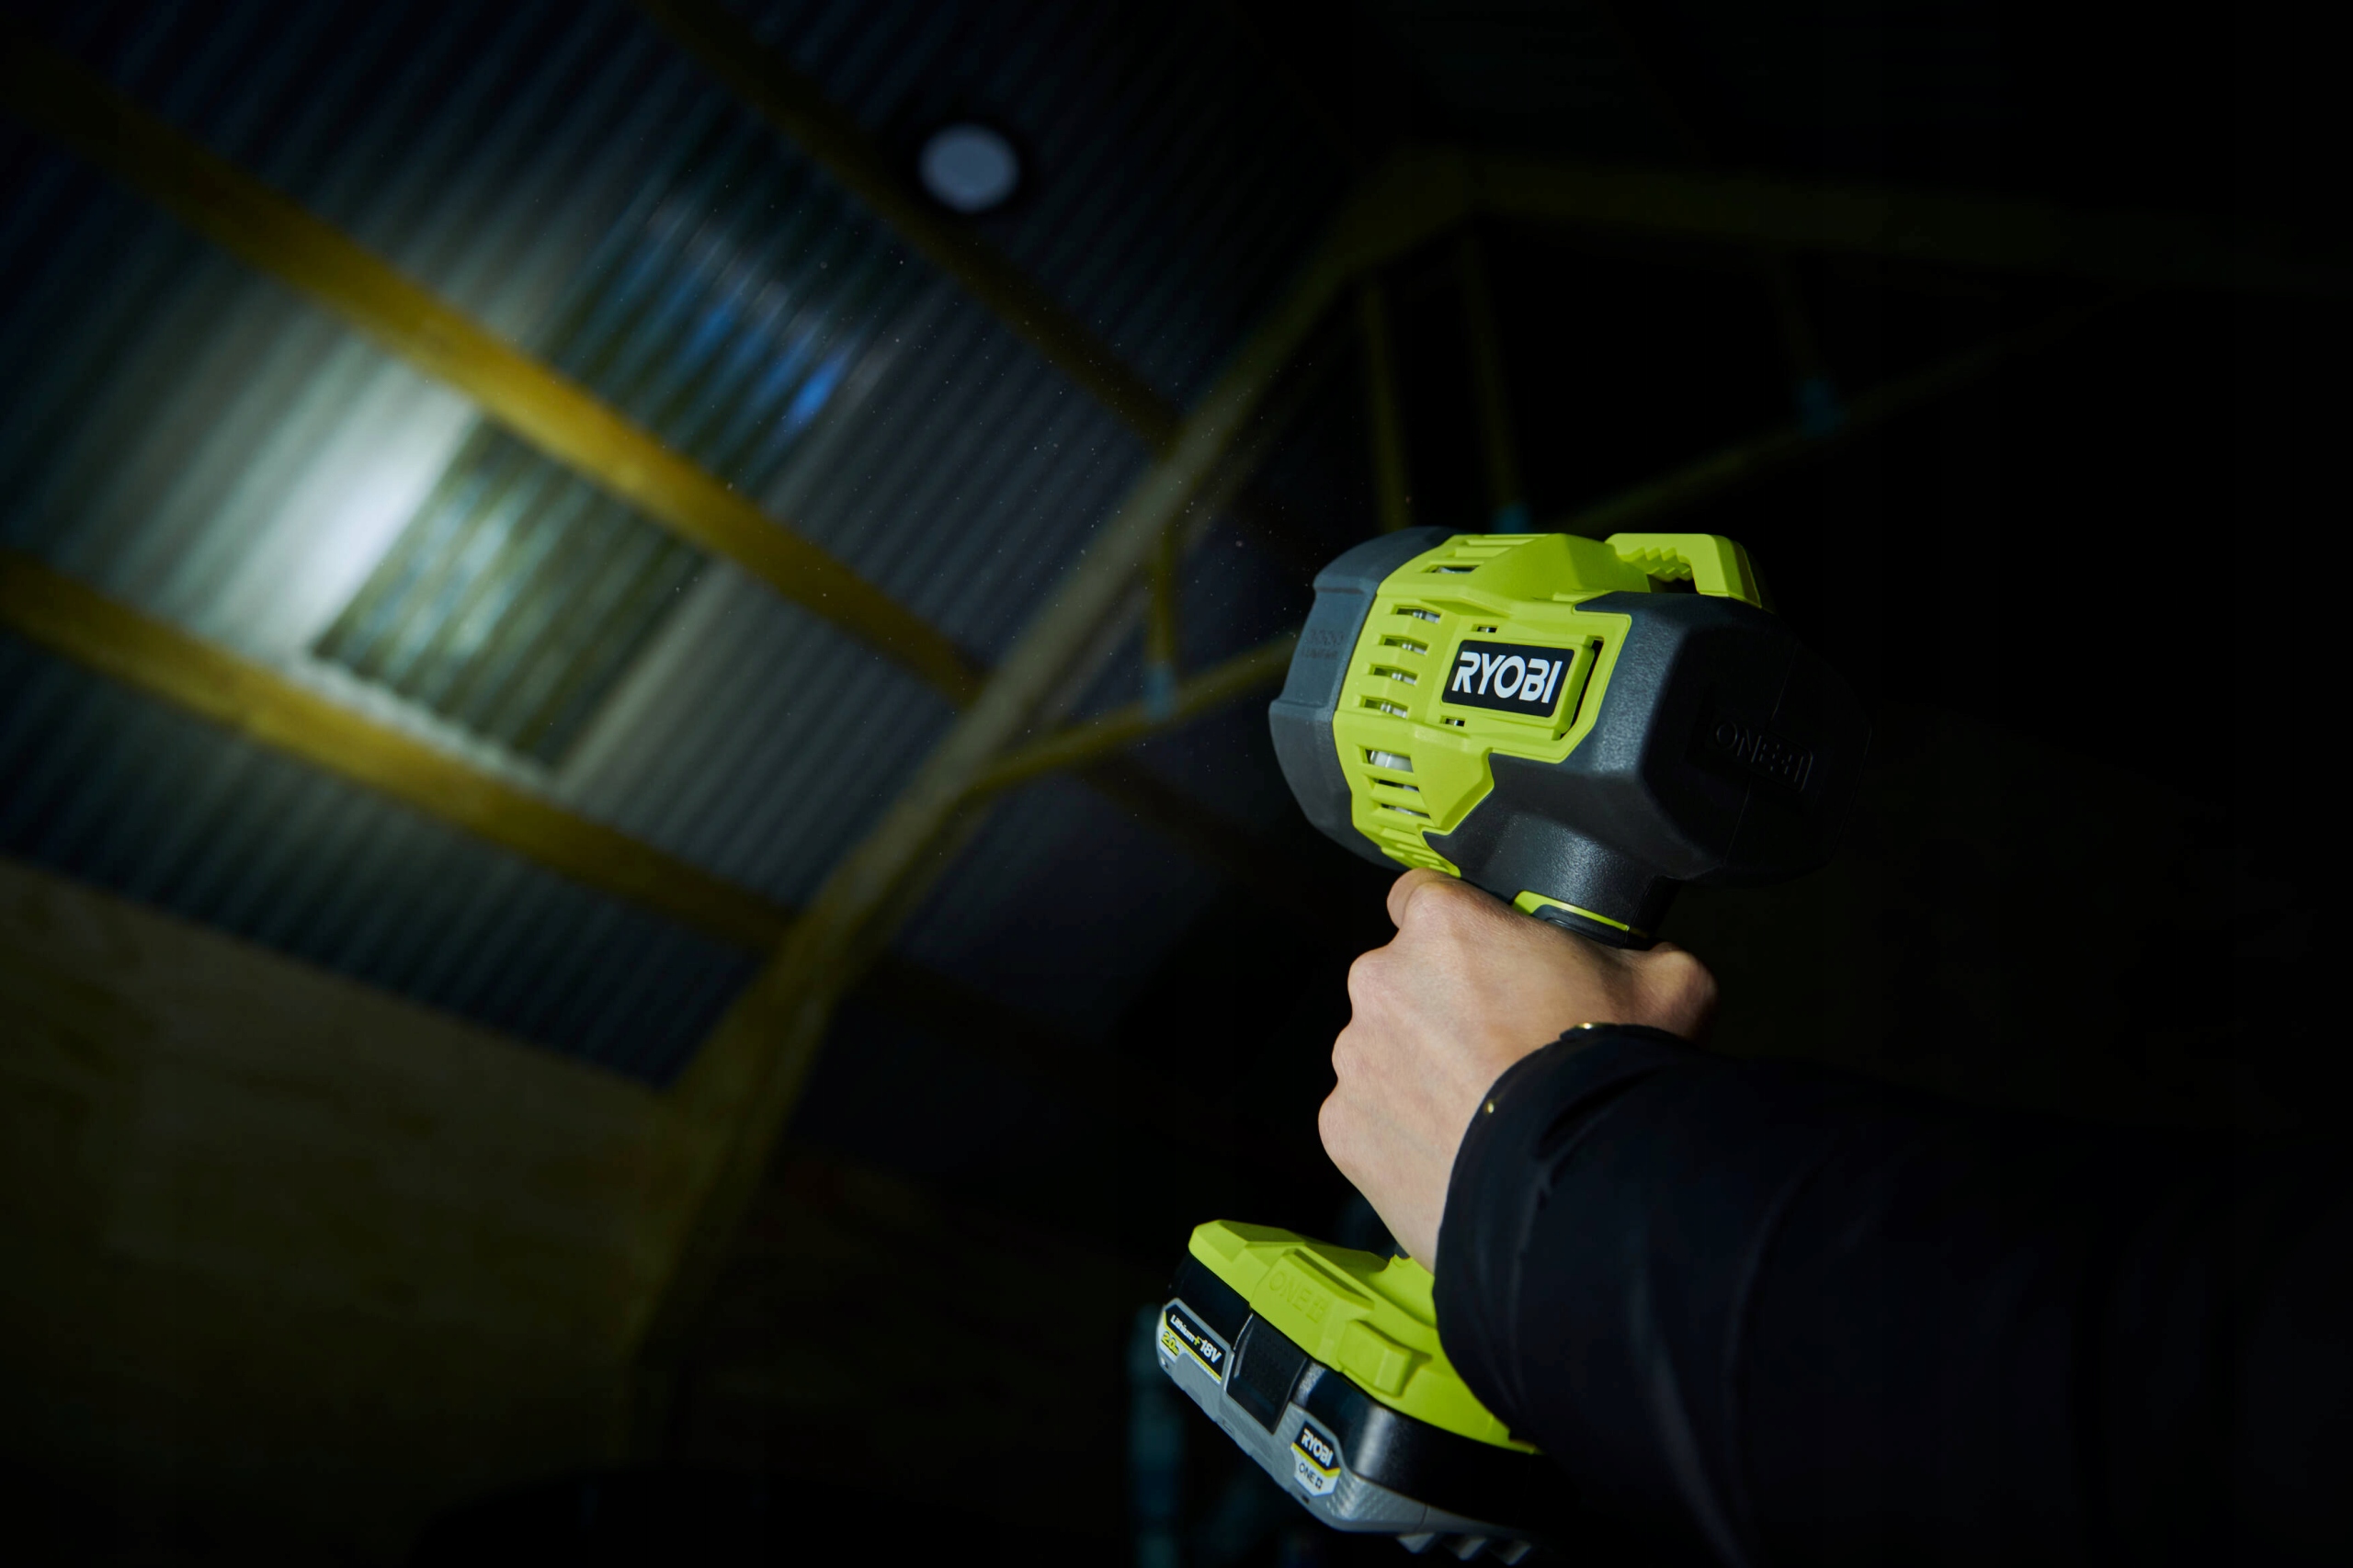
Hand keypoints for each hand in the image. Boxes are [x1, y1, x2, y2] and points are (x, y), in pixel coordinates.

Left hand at [1319, 868, 1718, 1266]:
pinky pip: (1369, 1120)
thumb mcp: (1668, 984)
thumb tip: (1648, 960)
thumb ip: (1640, 952)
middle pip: (1401, 980)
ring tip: (1484, 1112)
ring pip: (1381, 1052)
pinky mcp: (1343, 1130)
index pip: (1422, 897)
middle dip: (1439, 1007)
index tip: (1484, 963)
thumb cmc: (1609, 1073)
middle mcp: (1382, 979)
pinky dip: (1402, 1135)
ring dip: (1418, 1073)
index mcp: (1444, 924)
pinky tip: (1457, 1154)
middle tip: (1500, 1051)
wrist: (1574, 1191)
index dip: (1458, 929)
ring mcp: (1356, 1058)